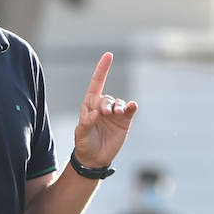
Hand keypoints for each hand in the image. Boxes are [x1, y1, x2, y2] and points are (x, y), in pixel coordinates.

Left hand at [73, 53, 137, 167]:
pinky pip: (130, 110)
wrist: (94, 158)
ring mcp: (115, 113)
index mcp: (90, 105)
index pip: (96, 84)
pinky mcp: (125, 121)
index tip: (108, 55)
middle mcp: (103, 106)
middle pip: (107, 98)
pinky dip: (131, 106)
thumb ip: (87, 122)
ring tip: (117, 113)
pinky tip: (132, 106)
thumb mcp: (81, 133)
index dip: (102, 70)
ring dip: (119, 106)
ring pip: (120, 103)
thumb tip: (96, 113)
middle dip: (107, 104)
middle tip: (106, 113)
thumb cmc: (84, 143)